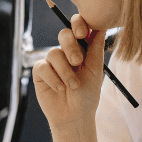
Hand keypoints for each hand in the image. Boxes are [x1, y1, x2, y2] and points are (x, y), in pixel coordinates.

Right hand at [32, 14, 105, 128]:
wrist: (74, 116)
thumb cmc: (87, 95)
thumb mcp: (95, 71)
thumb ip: (96, 48)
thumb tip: (101, 25)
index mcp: (82, 48)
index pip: (78, 27)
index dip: (78, 24)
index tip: (82, 34)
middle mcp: (66, 52)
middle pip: (64, 34)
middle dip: (71, 47)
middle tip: (77, 62)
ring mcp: (52, 61)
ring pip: (54, 53)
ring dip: (64, 71)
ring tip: (72, 86)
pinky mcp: (40, 72)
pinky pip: (43, 66)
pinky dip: (53, 78)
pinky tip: (60, 89)